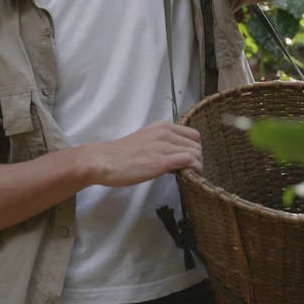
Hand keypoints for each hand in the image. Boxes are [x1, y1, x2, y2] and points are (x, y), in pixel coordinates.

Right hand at [81, 121, 201, 186]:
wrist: (105, 160)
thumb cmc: (122, 154)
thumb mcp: (146, 140)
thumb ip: (162, 144)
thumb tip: (176, 157)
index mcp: (162, 126)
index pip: (192, 134)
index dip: (194, 148)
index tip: (189, 160)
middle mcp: (165, 132)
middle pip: (197, 144)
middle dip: (198, 158)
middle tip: (190, 170)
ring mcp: (163, 146)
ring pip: (196, 153)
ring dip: (197, 166)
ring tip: (189, 175)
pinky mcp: (161, 161)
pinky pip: (189, 162)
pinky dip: (194, 170)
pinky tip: (188, 177)